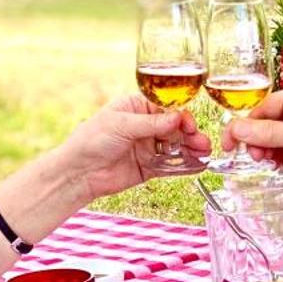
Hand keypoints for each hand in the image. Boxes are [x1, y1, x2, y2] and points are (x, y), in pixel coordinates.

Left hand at [62, 93, 209, 198]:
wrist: (78, 173)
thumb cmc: (91, 140)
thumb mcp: (122, 125)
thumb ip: (152, 123)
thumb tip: (178, 117)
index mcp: (136, 108)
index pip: (166, 109)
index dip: (181, 116)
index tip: (190, 125)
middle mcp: (144, 126)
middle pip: (174, 128)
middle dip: (190, 134)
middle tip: (202, 143)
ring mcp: (147, 147)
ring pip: (175, 147)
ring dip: (190, 150)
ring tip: (204, 154)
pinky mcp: (148, 167)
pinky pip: (170, 165)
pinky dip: (184, 166)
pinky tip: (197, 166)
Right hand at [225, 83, 282, 193]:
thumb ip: (266, 134)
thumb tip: (235, 130)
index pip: (262, 108)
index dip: (243, 125)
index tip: (228, 142)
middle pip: (263, 125)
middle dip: (253, 139)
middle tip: (250, 155)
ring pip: (270, 141)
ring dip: (262, 151)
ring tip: (263, 161)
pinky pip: (280, 154)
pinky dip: (272, 160)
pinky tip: (271, 165)